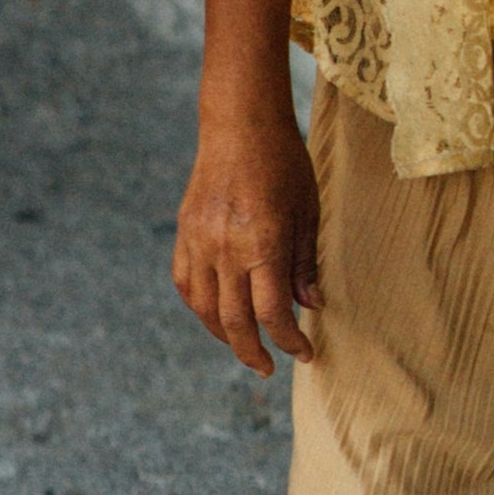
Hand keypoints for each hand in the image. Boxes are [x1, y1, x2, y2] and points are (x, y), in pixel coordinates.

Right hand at [173, 107, 319, 374]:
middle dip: (252, 351)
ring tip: (242, 345)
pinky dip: (200, 306)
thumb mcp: (307, 212)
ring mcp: (199, 243)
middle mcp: (225, 249)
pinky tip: (215, 314)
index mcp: (262, 244)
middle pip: (234, 321)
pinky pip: (186, 284)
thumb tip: (309, 305)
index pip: (272, 312)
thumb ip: (304, 262)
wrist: (240, 126)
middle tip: (266, 368)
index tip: (304, 353)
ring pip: (204, 308)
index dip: (289, 341)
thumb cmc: (284, 164)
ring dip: (223, 334)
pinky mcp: (184, 234)